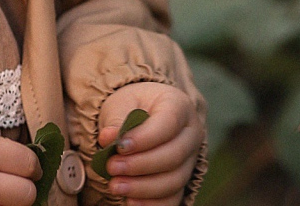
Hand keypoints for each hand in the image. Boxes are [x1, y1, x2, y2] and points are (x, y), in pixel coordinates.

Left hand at [94, 81, 203, 205]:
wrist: (142, 116)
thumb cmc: (132, 107)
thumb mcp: (121, 103)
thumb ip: (116, 119)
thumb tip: (108, 138)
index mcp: (179, 106)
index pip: (169, 123)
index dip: (145, 138)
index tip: (120, 147)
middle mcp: (191, 133)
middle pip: (174, 155)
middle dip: (141, 165)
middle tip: (112, 167)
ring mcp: (189, 160)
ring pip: (174, 180)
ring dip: (143, 187)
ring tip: (115, 186)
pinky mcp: (182, 181)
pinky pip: (173, 199)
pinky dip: (152, 204)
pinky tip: (130, 202)